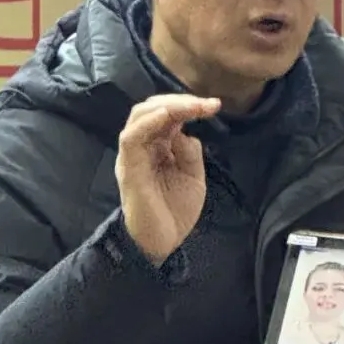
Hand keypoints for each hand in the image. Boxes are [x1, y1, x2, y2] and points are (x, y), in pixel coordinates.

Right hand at [116, 94, 220, 265]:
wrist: (163, 243)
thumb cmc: (175, 211)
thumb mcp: (193, 175)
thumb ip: (189, 151)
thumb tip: (186, 131)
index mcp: (158, 146)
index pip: (168, 114)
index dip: (189, 105)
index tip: (214, 105)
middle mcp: (143, 146)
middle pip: (153, 108)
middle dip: (180, 100)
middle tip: (205, 104)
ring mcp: (134, 155)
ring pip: (140, 116)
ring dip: (167, 106)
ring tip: (191, 106)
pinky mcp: (129, 168)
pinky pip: (131, 137)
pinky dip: (148, 122)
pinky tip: (168, 116)